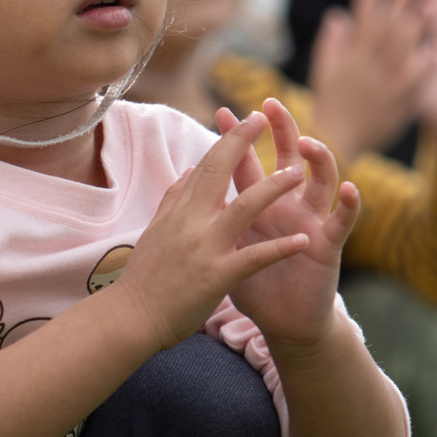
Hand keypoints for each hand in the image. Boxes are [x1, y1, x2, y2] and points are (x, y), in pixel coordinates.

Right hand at [111, 110, 314, 354]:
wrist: (132, 318)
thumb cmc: (144, 278)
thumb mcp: (155, 232)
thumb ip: (173, 199)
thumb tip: (188, 169)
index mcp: (179, 213)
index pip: (205, 165)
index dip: (227, 139)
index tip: (247, 119)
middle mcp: (191, 223)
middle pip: (219, 172)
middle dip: (244, 142)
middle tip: (266, 118)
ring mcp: (204, 248)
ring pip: (243, 208)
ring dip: (273, 188)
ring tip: (298, 174)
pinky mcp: (217, 276)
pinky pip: (254, 258)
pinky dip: (280, 248)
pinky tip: (304, 241)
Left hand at [214, 99, 359, 350]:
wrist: (280, 322)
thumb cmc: (253, 284)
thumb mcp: (227, 245)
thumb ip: (214, 214)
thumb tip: (188, 181)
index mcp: (258, 204)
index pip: (247, 163)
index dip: (236, 138)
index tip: (220, 110)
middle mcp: (288, 204)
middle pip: (288, 157)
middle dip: (281, 129)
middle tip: (271, 103)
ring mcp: (311, 220)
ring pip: (321, 180)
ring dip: (318, 159)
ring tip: (307, 142)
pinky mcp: (329, 244)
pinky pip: (343, 220)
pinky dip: (350, 204)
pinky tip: (351, 188)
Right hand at [307, 0, 429, 162]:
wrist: (337, 142)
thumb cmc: (329, 104)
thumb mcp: (324, 71)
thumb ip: (332, 43)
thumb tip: (338, 14)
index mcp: (350, 56)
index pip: (361, 17)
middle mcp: (367, 67)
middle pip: (386, 29)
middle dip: (399, 3)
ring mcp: (384, 85)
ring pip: (402, 51)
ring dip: (416, 27)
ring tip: (431, 4)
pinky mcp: (398, 103)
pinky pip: (415, 83)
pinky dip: (427, 67)